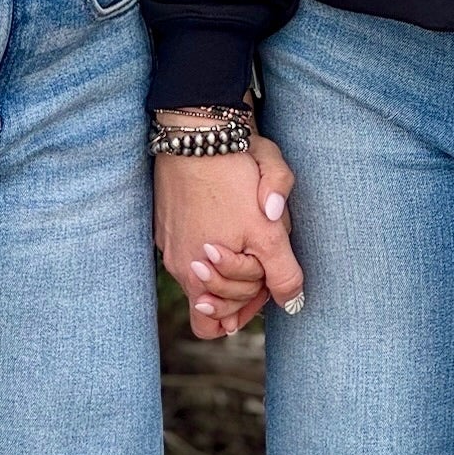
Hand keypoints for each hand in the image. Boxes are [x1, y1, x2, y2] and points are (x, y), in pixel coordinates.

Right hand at [155, 131, 303, 338]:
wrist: (198, 134)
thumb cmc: (236, 178)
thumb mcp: (272, 227)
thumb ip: (284, 272)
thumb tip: (290, 301)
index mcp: (205, 275)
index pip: (226, 321)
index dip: (253, 304)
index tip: (267, 277)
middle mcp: (181, 268)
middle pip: (212, 304)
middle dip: (239, 288)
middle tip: (259, 256)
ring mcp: (169, 248)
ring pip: (198, 280)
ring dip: (221, 271)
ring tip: (241, 240)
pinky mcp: (162, 228)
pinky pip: (184, 254)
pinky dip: (204, 249)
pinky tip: (221, 223)